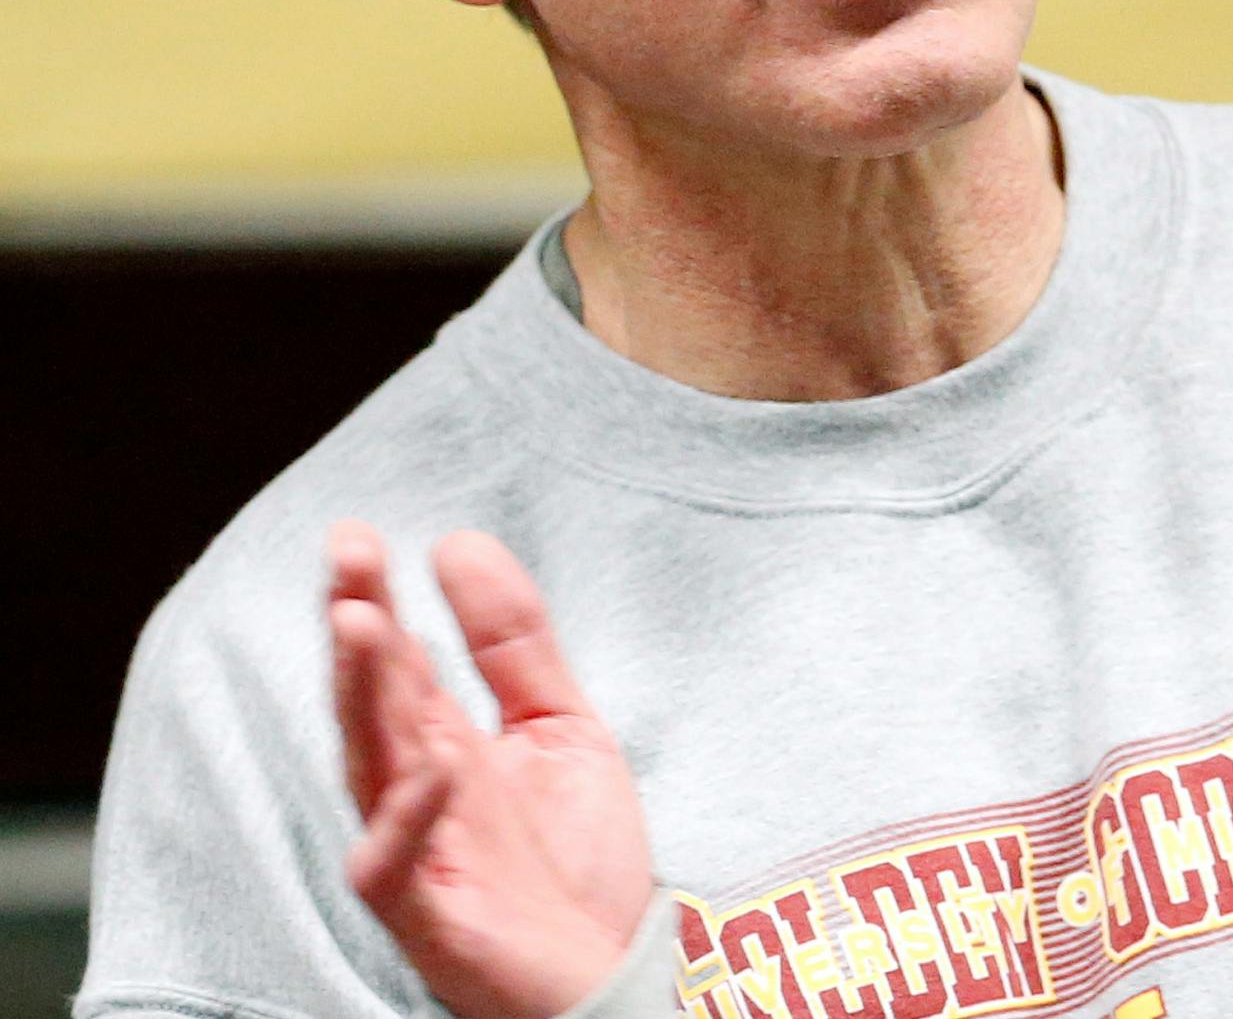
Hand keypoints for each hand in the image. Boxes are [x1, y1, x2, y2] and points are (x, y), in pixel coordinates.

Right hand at [326, 522, 653, 1018]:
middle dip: (355, 629)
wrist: (613, 970)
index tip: (356, 535)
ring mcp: (419, 852)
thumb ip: (512, 642)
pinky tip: (433, 764)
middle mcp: (416, 792)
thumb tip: (458, 543)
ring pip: (370, 768)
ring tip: (360, 622)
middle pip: (370, 702)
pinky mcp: (432, 917)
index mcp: (440, 744)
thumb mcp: (557, 725)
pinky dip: (408, 818)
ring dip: (362, 698)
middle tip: (347, 556)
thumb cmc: (571, 862)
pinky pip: (396, 868)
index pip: (393, 661)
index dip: (372, 599)